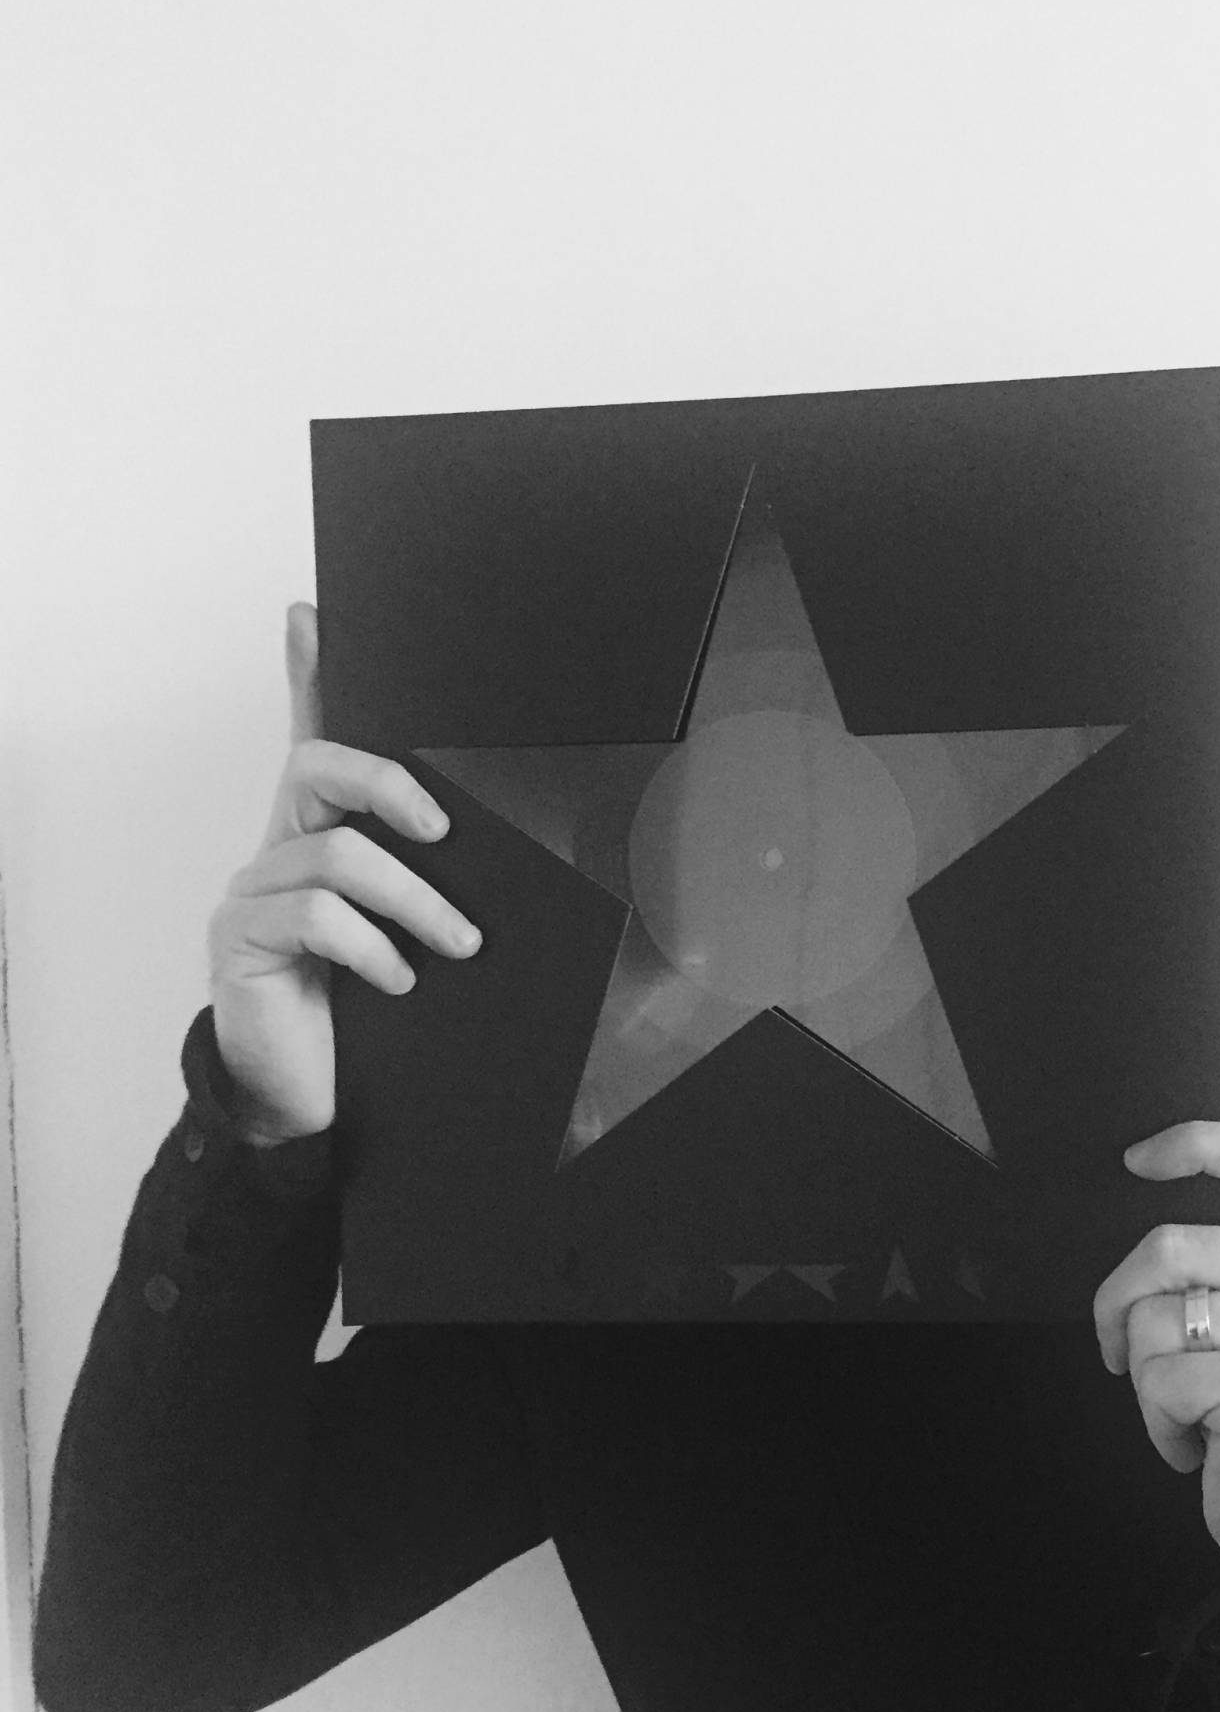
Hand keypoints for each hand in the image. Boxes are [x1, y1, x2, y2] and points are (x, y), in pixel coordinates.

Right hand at [207, 603, 480, 1144]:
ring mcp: (251, 892)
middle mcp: (274, 850)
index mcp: (315, 838)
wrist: (306, 1096)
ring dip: (415, 900)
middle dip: (390, 786)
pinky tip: (400, 981)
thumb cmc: (361, 1011)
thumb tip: (487, 849)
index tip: (310, 615)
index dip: (305, 676)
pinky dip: (374, 947)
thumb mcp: (406, 935)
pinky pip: (319, 917)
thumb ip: (425, 884)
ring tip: (458, 945)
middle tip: (444, 832)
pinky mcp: (241, 940)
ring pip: (338, 856)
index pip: (307, 742)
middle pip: (318, 769)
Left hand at [1092, 1121, 1219, 1562]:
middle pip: (1164, 1245)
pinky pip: (1157, 1384)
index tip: (1137, 1162)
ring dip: (1143, 1382)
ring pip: (1149, 1323)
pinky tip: (1194, 1446)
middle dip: (1115, 1304)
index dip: (1192, 1141)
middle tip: (1116, 1352)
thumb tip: (1144, 1248)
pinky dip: (1156, 1425)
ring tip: (1188, 1412)